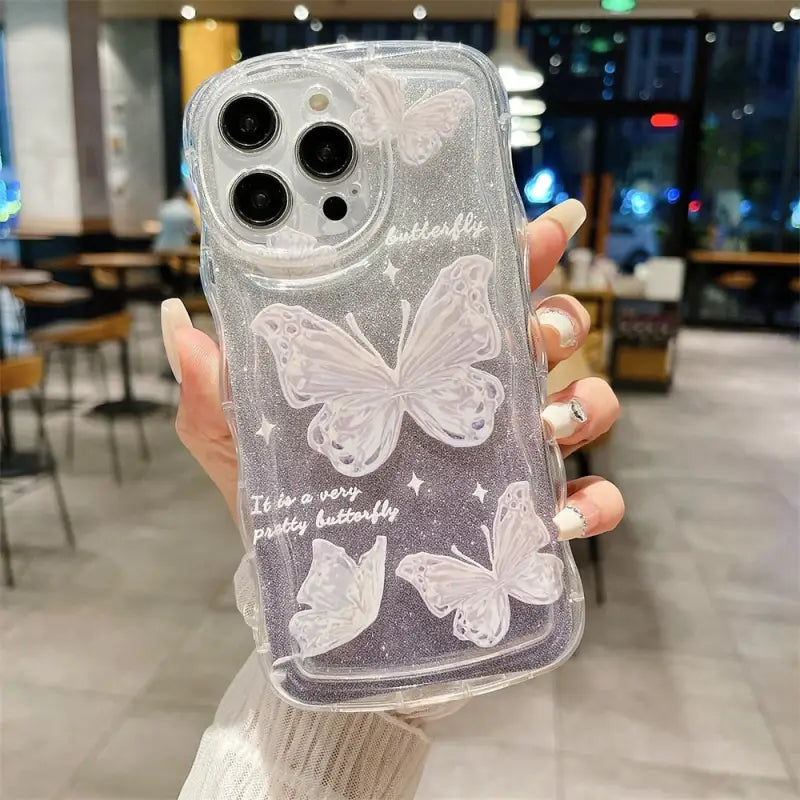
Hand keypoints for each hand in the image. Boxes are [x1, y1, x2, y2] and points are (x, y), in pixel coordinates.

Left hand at [161, 198, 622, 540]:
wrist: (317, 597)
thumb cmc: (286, 509)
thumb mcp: (240, 444)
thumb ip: (214, 388)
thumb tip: (180, 320)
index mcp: (419, 368)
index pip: (476, 295)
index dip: (516, 253)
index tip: (541, 227)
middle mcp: (473, 402)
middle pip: (547, 337)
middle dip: (559, 320)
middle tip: (536, 333)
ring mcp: (509, 459)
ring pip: (586, 406)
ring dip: (587, 403)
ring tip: (548, 421)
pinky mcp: (527, 520)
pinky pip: (590, 504)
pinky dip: (593, 505)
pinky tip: (558, 520)